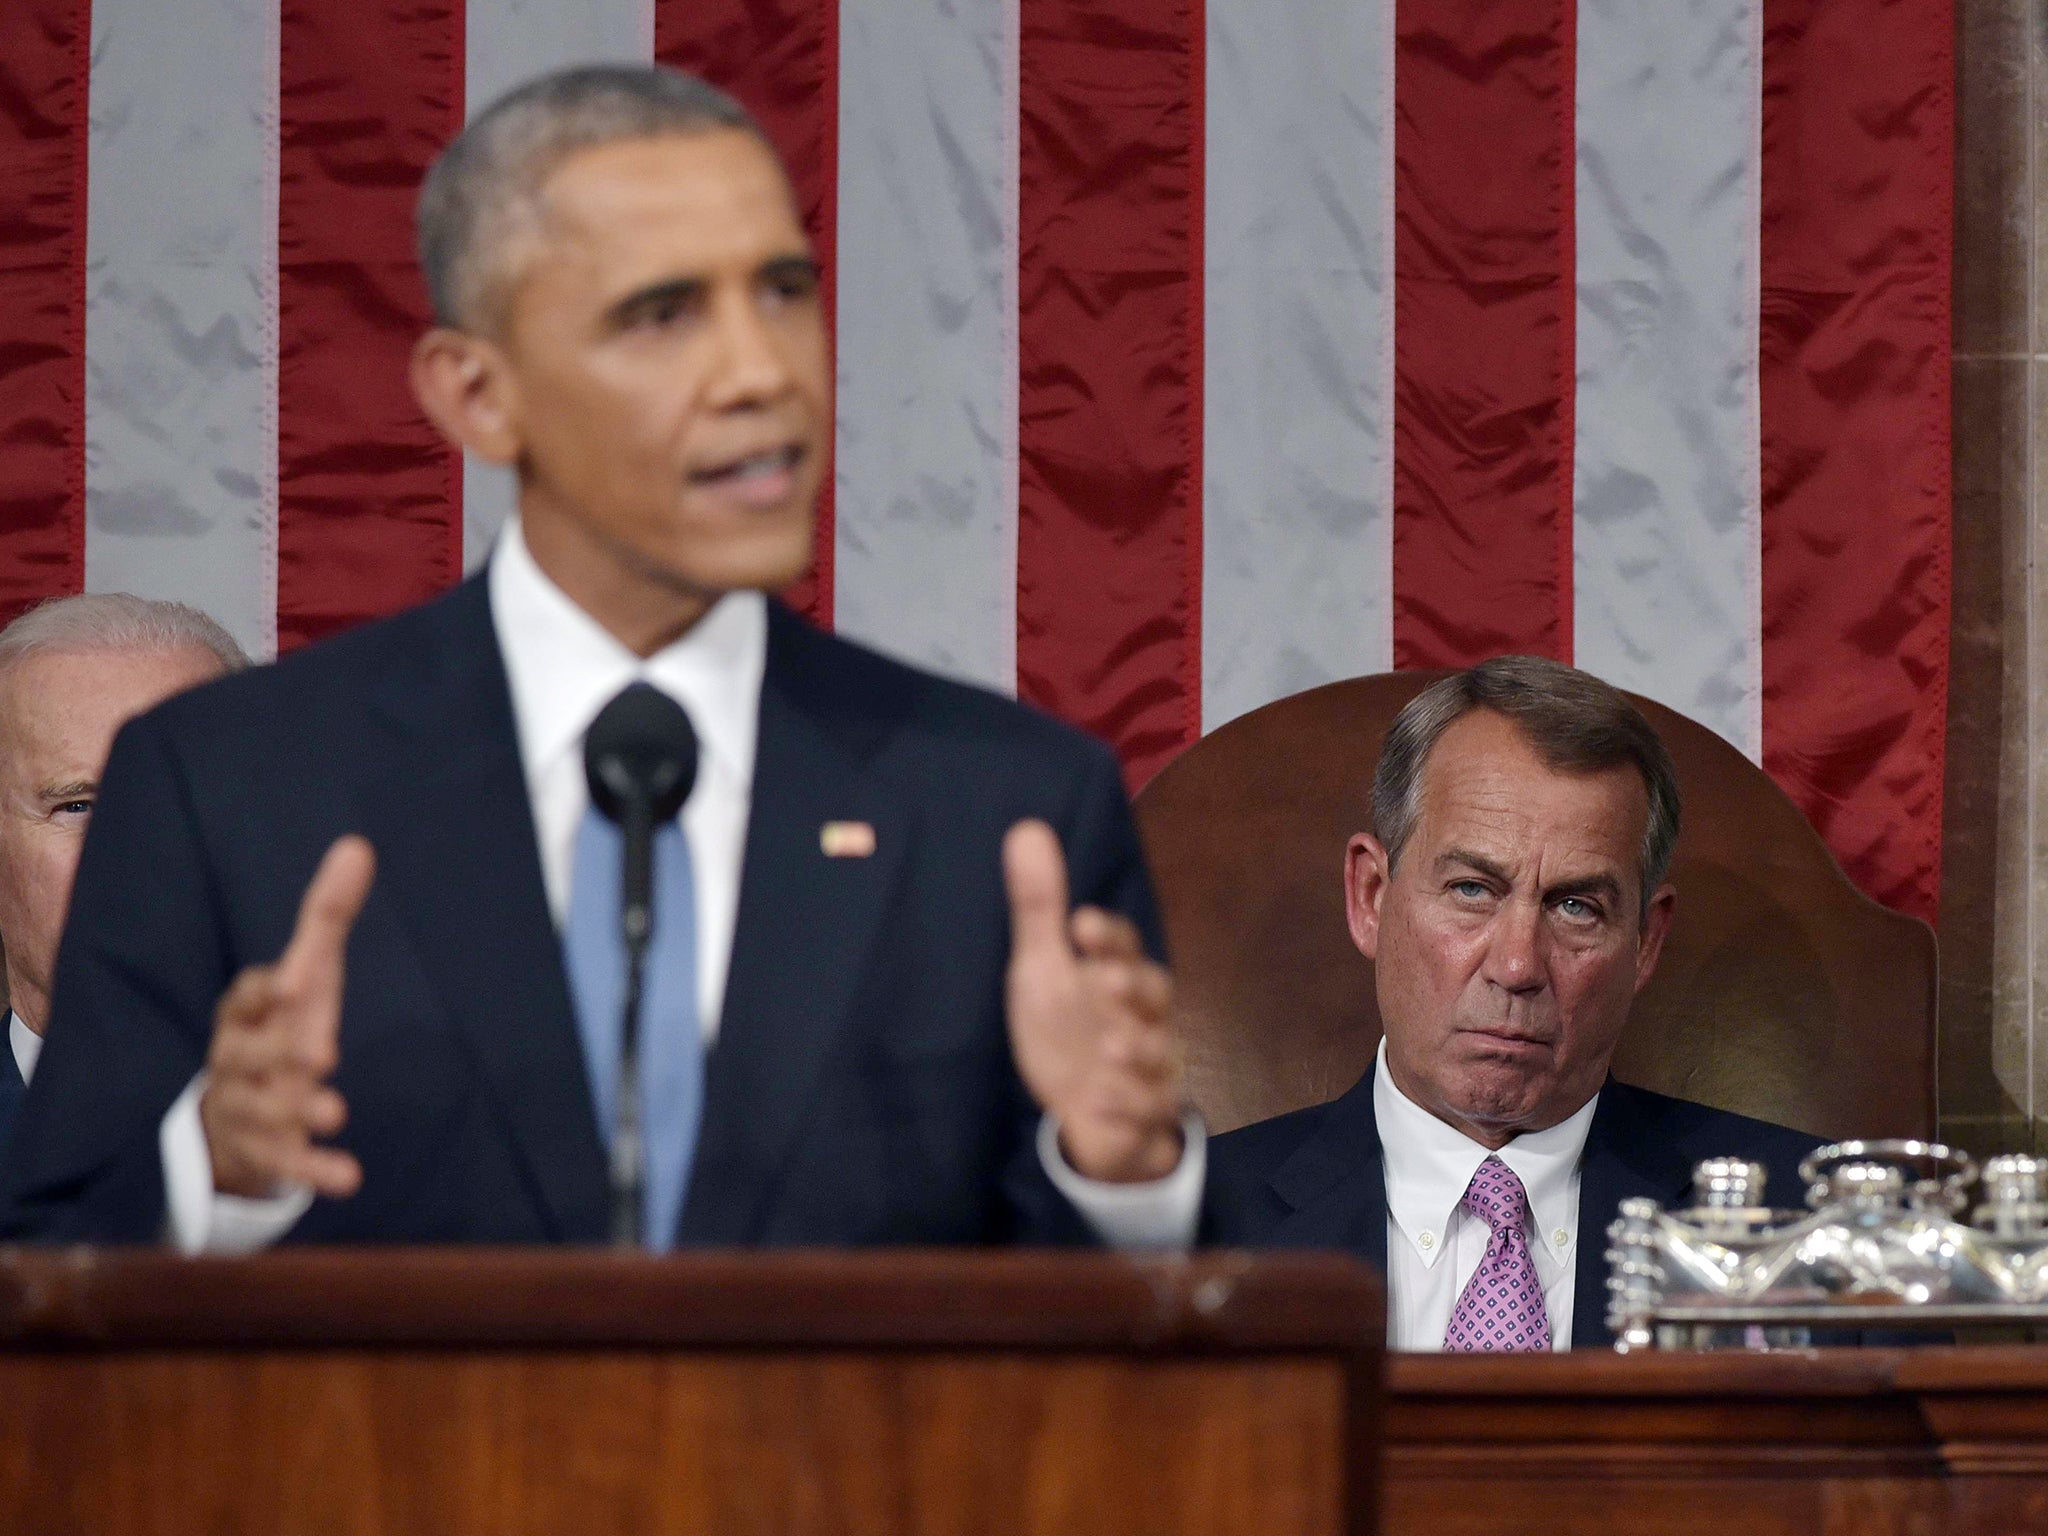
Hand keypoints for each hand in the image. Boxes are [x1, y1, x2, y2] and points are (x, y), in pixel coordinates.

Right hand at [199, 835, 374, 1199]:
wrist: (234, 1110)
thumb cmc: (280, 1024)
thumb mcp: (306, 973)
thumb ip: (327, 916)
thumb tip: (357, 845)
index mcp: (246, 1012)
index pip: (248, 995)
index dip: (268, 990)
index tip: (294, 982)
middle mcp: (236, 1058)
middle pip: (247, 1055)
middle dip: (280, 1054)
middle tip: (321, 1054)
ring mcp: (244, 1106)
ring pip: (260, 1110)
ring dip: (295, 1111)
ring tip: (333, 1111)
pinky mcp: (260, 1152)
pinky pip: (280, 1164)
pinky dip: (310, 1171)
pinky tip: (347, 1178)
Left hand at [1003, 819, 1183, 1182]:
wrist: (1086, 1114)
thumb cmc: (1065, 1029)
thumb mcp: (1042, 970)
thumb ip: (1038, 909)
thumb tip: (1027, 827)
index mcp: (1115, 975)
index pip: (1122, 946)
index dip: (1108, 935)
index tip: (1081, 923)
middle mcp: (1140, 1016)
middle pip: (1154, 993)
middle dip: (1135, 986)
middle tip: (1108, 982)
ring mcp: (1148, 1066)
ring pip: (1160, 1053)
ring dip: (1137, 1047)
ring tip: (1109, 1045)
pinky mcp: (1145, 1112)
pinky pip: (1146, 1110)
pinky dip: (1126, 1105)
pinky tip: (1097, 1101)